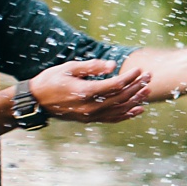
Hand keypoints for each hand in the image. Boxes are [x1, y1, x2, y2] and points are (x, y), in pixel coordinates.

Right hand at [28, 60, 149, 123]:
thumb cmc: (51, 80)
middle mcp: (91, 106)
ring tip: (148, 90)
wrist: (36, 101)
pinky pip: (113, 119)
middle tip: (149, 76)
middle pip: (121, 97)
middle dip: (137, 86)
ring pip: (119, 109)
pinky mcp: (90, 120)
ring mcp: (91, 115)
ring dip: (136, 100)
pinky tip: (138, 109)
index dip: (130, 77)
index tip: (140, 69)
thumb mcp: (69, 68)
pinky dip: (127, 114)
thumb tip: (113, 65)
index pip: (115, 85)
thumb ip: (91, 66)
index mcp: (85, 92)